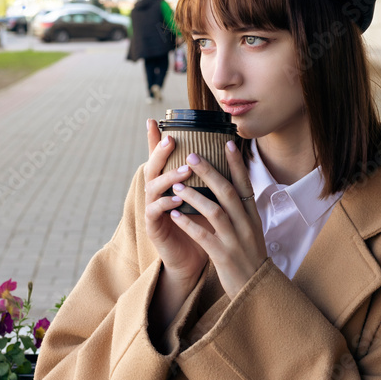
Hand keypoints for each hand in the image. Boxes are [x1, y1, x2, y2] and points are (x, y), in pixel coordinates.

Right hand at [144, 119, 207, 287]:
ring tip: (184, 171)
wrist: (194, 259)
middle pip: (153, 167)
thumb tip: (228, 149)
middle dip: (160, 152)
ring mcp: (153, 209)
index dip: (154, 140)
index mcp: (169, 183)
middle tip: (171, 140)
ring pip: (153, 188)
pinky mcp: (154, 227)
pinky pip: (156, 212)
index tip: (152, 120)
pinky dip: (166, 204)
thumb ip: (210, 177)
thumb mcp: (207, 197)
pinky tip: (177, 200)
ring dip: (169, 178)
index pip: (160, 157)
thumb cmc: (201, 225)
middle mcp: (157, 193)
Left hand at [167, 143, 266, 297]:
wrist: (257, 290)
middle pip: (227, 192)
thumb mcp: (251, 231)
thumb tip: (231, 187)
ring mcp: (236, 241)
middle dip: (209, 172)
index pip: (245, 185)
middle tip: (191, 155)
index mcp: (253, 217)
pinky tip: (174, 215)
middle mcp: (246, 225)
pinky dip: (189, 224)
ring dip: (194, 196)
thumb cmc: (249, 257)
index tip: (228, 143)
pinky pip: (204, 237)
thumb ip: (241, 211)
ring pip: (215, 212)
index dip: (237, 164)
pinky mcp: (224, 257)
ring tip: (176, 185)